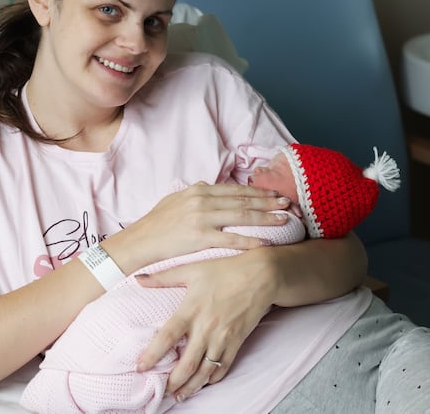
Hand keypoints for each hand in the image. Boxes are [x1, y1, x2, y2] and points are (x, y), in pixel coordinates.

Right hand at [121, 182, 291, 268]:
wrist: (140, 241)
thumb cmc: (157, 224)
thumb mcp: (176, 201)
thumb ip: (196, 194)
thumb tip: (210, 186)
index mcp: (198, 190)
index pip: (235, 190)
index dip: (258, 192)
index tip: (275, 194)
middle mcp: (202, 200)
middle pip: (243, 200)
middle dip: (269, 202)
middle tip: (289, 204)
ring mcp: (201, 218)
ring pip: (242, 216)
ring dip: (266, 218)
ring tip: (285, 220)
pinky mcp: (200, 237)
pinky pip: (231, 238)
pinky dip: (250, 240)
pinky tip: (266, 243)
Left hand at [134, 249, 276, 401]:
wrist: (261, 276)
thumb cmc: (225, 270)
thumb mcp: (191, 269)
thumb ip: (163, 277)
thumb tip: (138, 279)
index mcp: (191, 309)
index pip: (168, 337)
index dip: (153, 355)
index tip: (141, 368)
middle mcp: (206, 328)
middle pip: (187, 363)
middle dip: (173, 381)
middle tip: (162, 391)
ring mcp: (223, 338)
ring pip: (205, 371)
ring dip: (191, 386)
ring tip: (179, 395)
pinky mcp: (237, 342)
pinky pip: (224, 367)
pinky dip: (213, 379)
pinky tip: (204, 383)